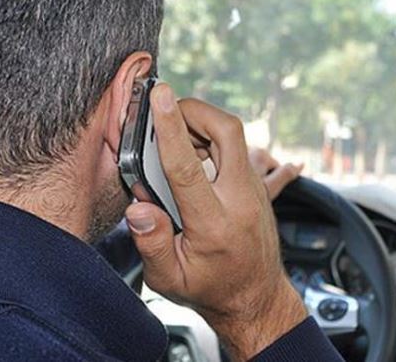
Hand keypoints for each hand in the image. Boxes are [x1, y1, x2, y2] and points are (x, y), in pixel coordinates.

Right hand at [124, 84, 306, 360]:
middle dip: (194, 110)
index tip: (159, 97)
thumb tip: (138, 207)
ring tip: (172, 133)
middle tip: (166, 109)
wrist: (256, 298)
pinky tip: (191, 149)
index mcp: (213, 224)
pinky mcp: (257, 185)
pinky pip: (238, 147)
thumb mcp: (169, 280)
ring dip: (202, 122)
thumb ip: (151, 243)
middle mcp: (240, 200)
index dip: (169, 128)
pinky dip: (212, 137)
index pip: (188, 166)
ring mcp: (254, 189)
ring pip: (235, 134)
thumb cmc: (211, 290)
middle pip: (227, 132)